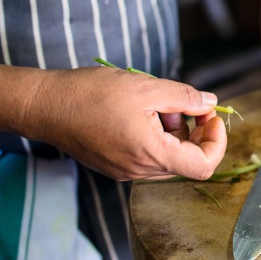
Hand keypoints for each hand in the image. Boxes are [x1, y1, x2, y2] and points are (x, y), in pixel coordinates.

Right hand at [24, 66, 227, 180]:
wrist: (43, 105)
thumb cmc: (90, 94)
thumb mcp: (145, 88)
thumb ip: (184, 97)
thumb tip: (211, 103)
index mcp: (151, 154)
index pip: (203, 165)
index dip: (217, 142)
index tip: (211, 116)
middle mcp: (140, 171)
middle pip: (187, 161)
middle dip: (195, 131)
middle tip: (184, 102)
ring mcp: (125, 171)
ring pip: (168, 157)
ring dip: (174, 132)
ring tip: (155, 104)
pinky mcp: (114, 166)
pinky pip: (148, 156)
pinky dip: (155, 136)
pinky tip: (139, 113)